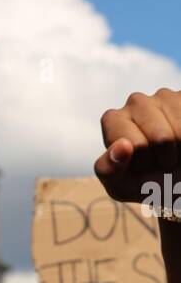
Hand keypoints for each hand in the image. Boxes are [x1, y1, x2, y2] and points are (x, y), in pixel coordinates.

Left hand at [95, 88, 180, 210]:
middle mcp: (136, 101)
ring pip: (180, 133)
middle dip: (163, 157)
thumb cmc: (145, 182)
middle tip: (159, 159)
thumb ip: (108, 169)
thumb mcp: (121, 186)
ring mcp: (164, 95)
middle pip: (161, 138)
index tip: (140, 164)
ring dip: (180, 151)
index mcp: (113, 120)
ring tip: (173, 151)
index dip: (142, 163)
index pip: (135, 145)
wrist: (173, 180)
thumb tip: (122, 146)